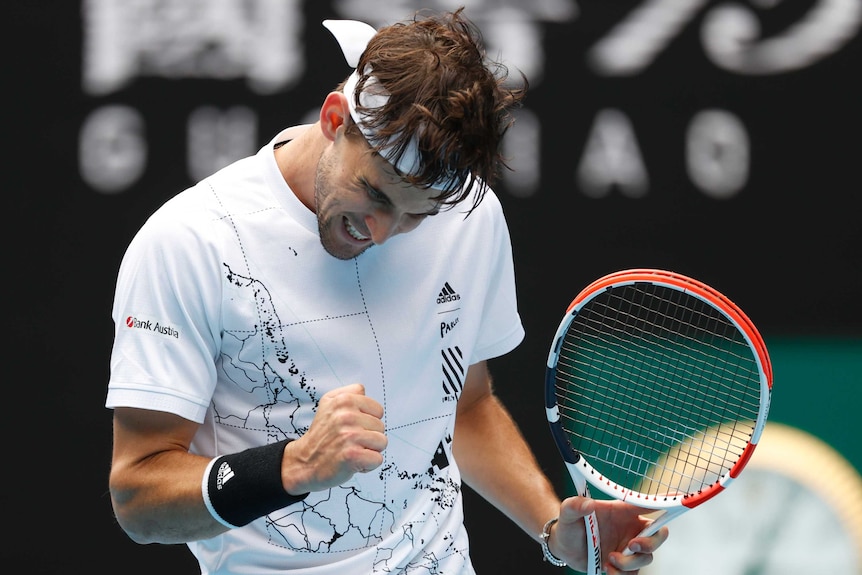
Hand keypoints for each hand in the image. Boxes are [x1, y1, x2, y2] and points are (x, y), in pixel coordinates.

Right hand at [281, 383, 386, 493]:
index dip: (368, 421)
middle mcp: (346, 416)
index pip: (378, 410)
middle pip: (381, 427)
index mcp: (344, 400)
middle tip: (350, 442)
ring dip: (370, 451)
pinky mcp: (352, 455)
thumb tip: (365, 391)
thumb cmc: (321, 434)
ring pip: (382, 442)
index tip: (353, 427)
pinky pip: (378, 459)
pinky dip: (368, 465)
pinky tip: (353, 463)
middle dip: (369, 436)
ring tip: (352, 450)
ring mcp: (350, 435)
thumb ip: (349, 393)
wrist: (305, 462)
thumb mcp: (328, 403)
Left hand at [549, 496, 668, 573]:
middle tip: (632, 545)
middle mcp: (630, 529)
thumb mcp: (567, 512)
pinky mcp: (624, 565)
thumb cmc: (569, 523)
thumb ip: (574, 505)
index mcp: (623, 511)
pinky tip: (608, 569)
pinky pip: (634, 574)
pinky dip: (623, 574)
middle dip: (650, 542)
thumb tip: (587, 504)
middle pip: (658, 534)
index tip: (678, 498)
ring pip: (646, 558)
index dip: (666, 501)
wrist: (564, 546)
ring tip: (609, 559)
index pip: (649, 504)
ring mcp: (629, 548)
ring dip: (630, 562)